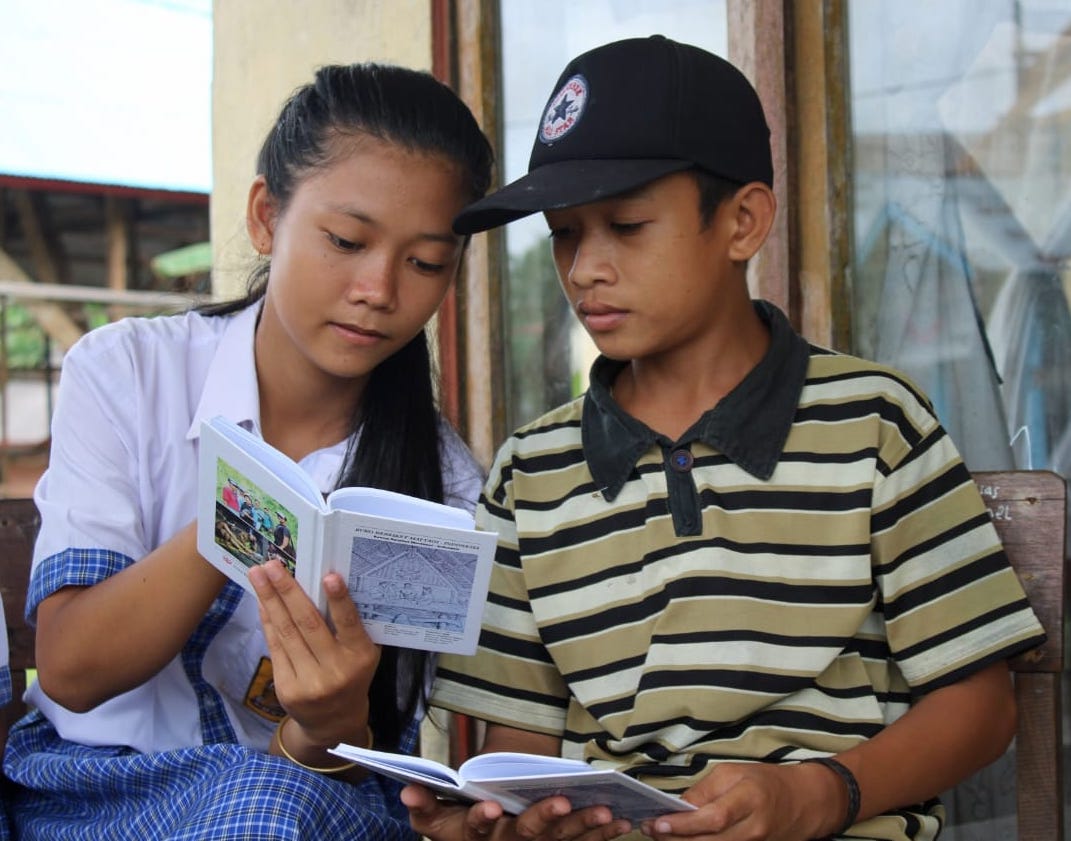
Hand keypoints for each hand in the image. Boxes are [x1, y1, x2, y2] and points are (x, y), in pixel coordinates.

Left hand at [250, 559, 379, 747]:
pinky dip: (268, 621)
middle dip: (287, 591)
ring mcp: (309, 681)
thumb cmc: (352, 675)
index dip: (339, 600)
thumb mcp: (361, 654)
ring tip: (258, 575)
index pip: (349, 624)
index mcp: (360, 656)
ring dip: (270, 600)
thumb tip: (320, 584)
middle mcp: (335, 670)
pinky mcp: (288, 688)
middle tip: (272, 565)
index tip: (329, 576)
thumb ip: (347, 628)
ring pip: (287, 633)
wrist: (335, 722)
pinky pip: (276, 647)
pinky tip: (262, 602)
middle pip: (308, 624)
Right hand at [401, 783, 632, 840]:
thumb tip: (406, 787)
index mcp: (476, 838)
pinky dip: (601, 834)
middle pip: (526, 837)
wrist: (485, 833)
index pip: (476, 831)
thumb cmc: (458, 824)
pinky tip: (620, 820)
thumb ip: (423, 804)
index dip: (481, 820)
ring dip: (583, 827)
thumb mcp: (435, 818)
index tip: (491, 807)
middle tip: (563, 803)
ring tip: (603, 810)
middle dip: (544, 819)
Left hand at [642, 761, 838, 840]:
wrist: (805, 802)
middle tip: (650, 831)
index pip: (713, 818)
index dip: (683, 824)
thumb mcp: (734, 772)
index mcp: (749, 799)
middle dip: (676, 838)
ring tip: (661, 836)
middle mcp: (754, 828)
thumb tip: (678, 806)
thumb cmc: (765, 781)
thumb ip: (705, 790)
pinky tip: (683, 840)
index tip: (658, 822)